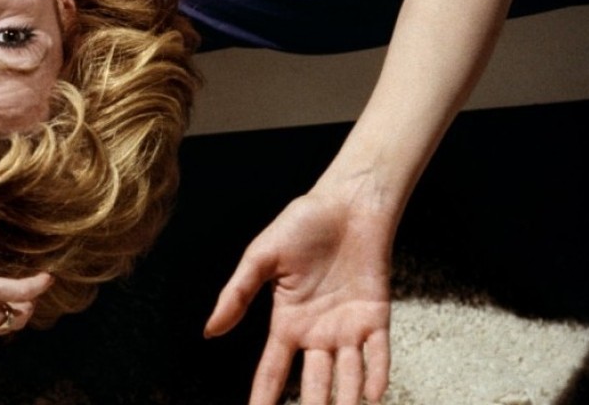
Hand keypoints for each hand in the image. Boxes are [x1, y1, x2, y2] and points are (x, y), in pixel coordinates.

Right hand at [204, 192, 393, 404]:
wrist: (347, 203)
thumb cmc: (302, 224)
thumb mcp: (260, 258)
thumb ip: (237, 295)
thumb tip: (210, 331)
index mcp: (287, 322)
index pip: (273, 369)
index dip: (264, 397)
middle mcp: (317, 332)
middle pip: (313, 383)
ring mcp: (348, 327)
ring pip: (347, 375)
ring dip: (345, 400)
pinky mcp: (375, 316)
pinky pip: (378, 352)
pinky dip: (377, 373)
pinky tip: (372, 395)